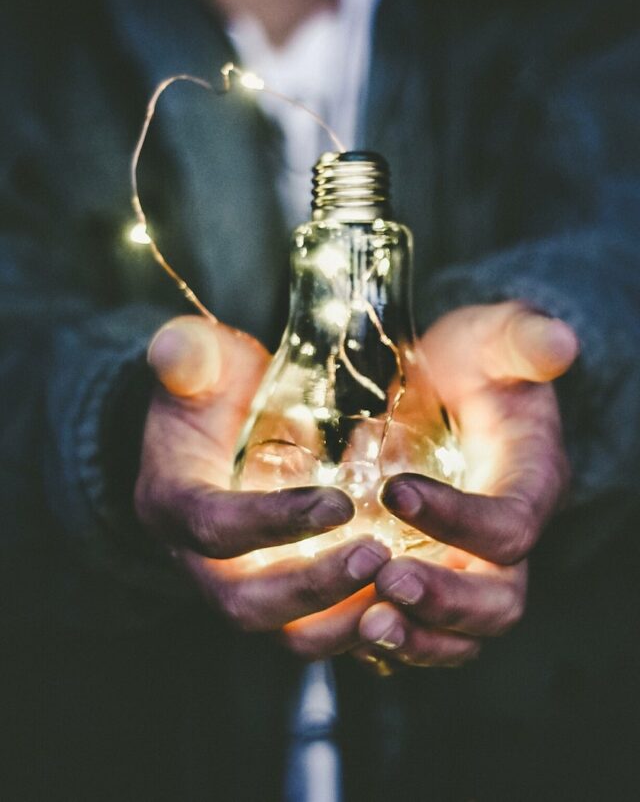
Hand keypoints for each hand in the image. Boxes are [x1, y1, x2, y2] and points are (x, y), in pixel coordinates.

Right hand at [135, 315, 389, 643]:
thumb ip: (189, 355)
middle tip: (378, 556)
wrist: (218, 429)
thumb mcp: (200, 363)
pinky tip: (407, 603)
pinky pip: (317, 631)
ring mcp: (241, 584)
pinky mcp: (280, 596)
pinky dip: (359, 626)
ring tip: (402, 588)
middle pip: (246, 603)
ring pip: (285, 633)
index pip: (214, 527)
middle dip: (313, 588)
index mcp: (173, 503)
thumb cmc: (214, 391)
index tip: (340, 503)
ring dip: (342, 620)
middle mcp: (199, 561)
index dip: (272, 522)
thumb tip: (176, 351)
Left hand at [356, 301, 578, 668]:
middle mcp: (504, 540)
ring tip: (365, 625)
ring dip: (416, 638)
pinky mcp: (430, 576)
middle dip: (445, 601)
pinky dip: (386, 640)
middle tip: (387, 582)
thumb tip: (559, 342)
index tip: (395, 490)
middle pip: (498, 600)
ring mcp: (466, 566)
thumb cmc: (472, 362)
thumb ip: (522, 339)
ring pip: (460, 634)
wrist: (446, 388)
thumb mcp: (493, 338)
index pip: (509, 525)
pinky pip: (418, 630)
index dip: (459, 519)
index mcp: (530, 485)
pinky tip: (340, 624)